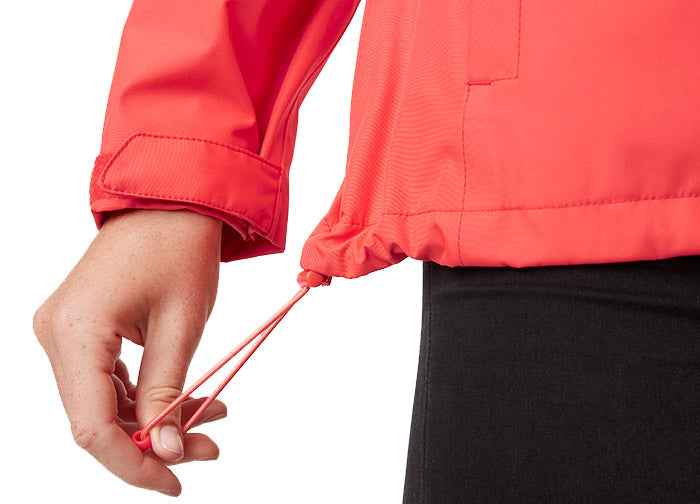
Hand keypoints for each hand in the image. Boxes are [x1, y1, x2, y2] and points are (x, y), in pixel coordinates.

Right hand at [34, 210, 224, 495]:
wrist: (170, 201)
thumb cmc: (179, 249)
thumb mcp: (182, 325)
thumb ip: (168, 391)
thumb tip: (166, 450)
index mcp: (75, 332)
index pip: (92, 427)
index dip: (132, 464)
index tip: (175, 483)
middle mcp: (56, 335)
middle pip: (96, 420)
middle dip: (153, 441)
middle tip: (207, 449)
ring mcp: (64, 333)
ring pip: (104, 404)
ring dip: (155, 419)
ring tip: (210, 418)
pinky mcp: (81, 330)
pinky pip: (108, 381)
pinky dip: (147, 396)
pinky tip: (190, 400)